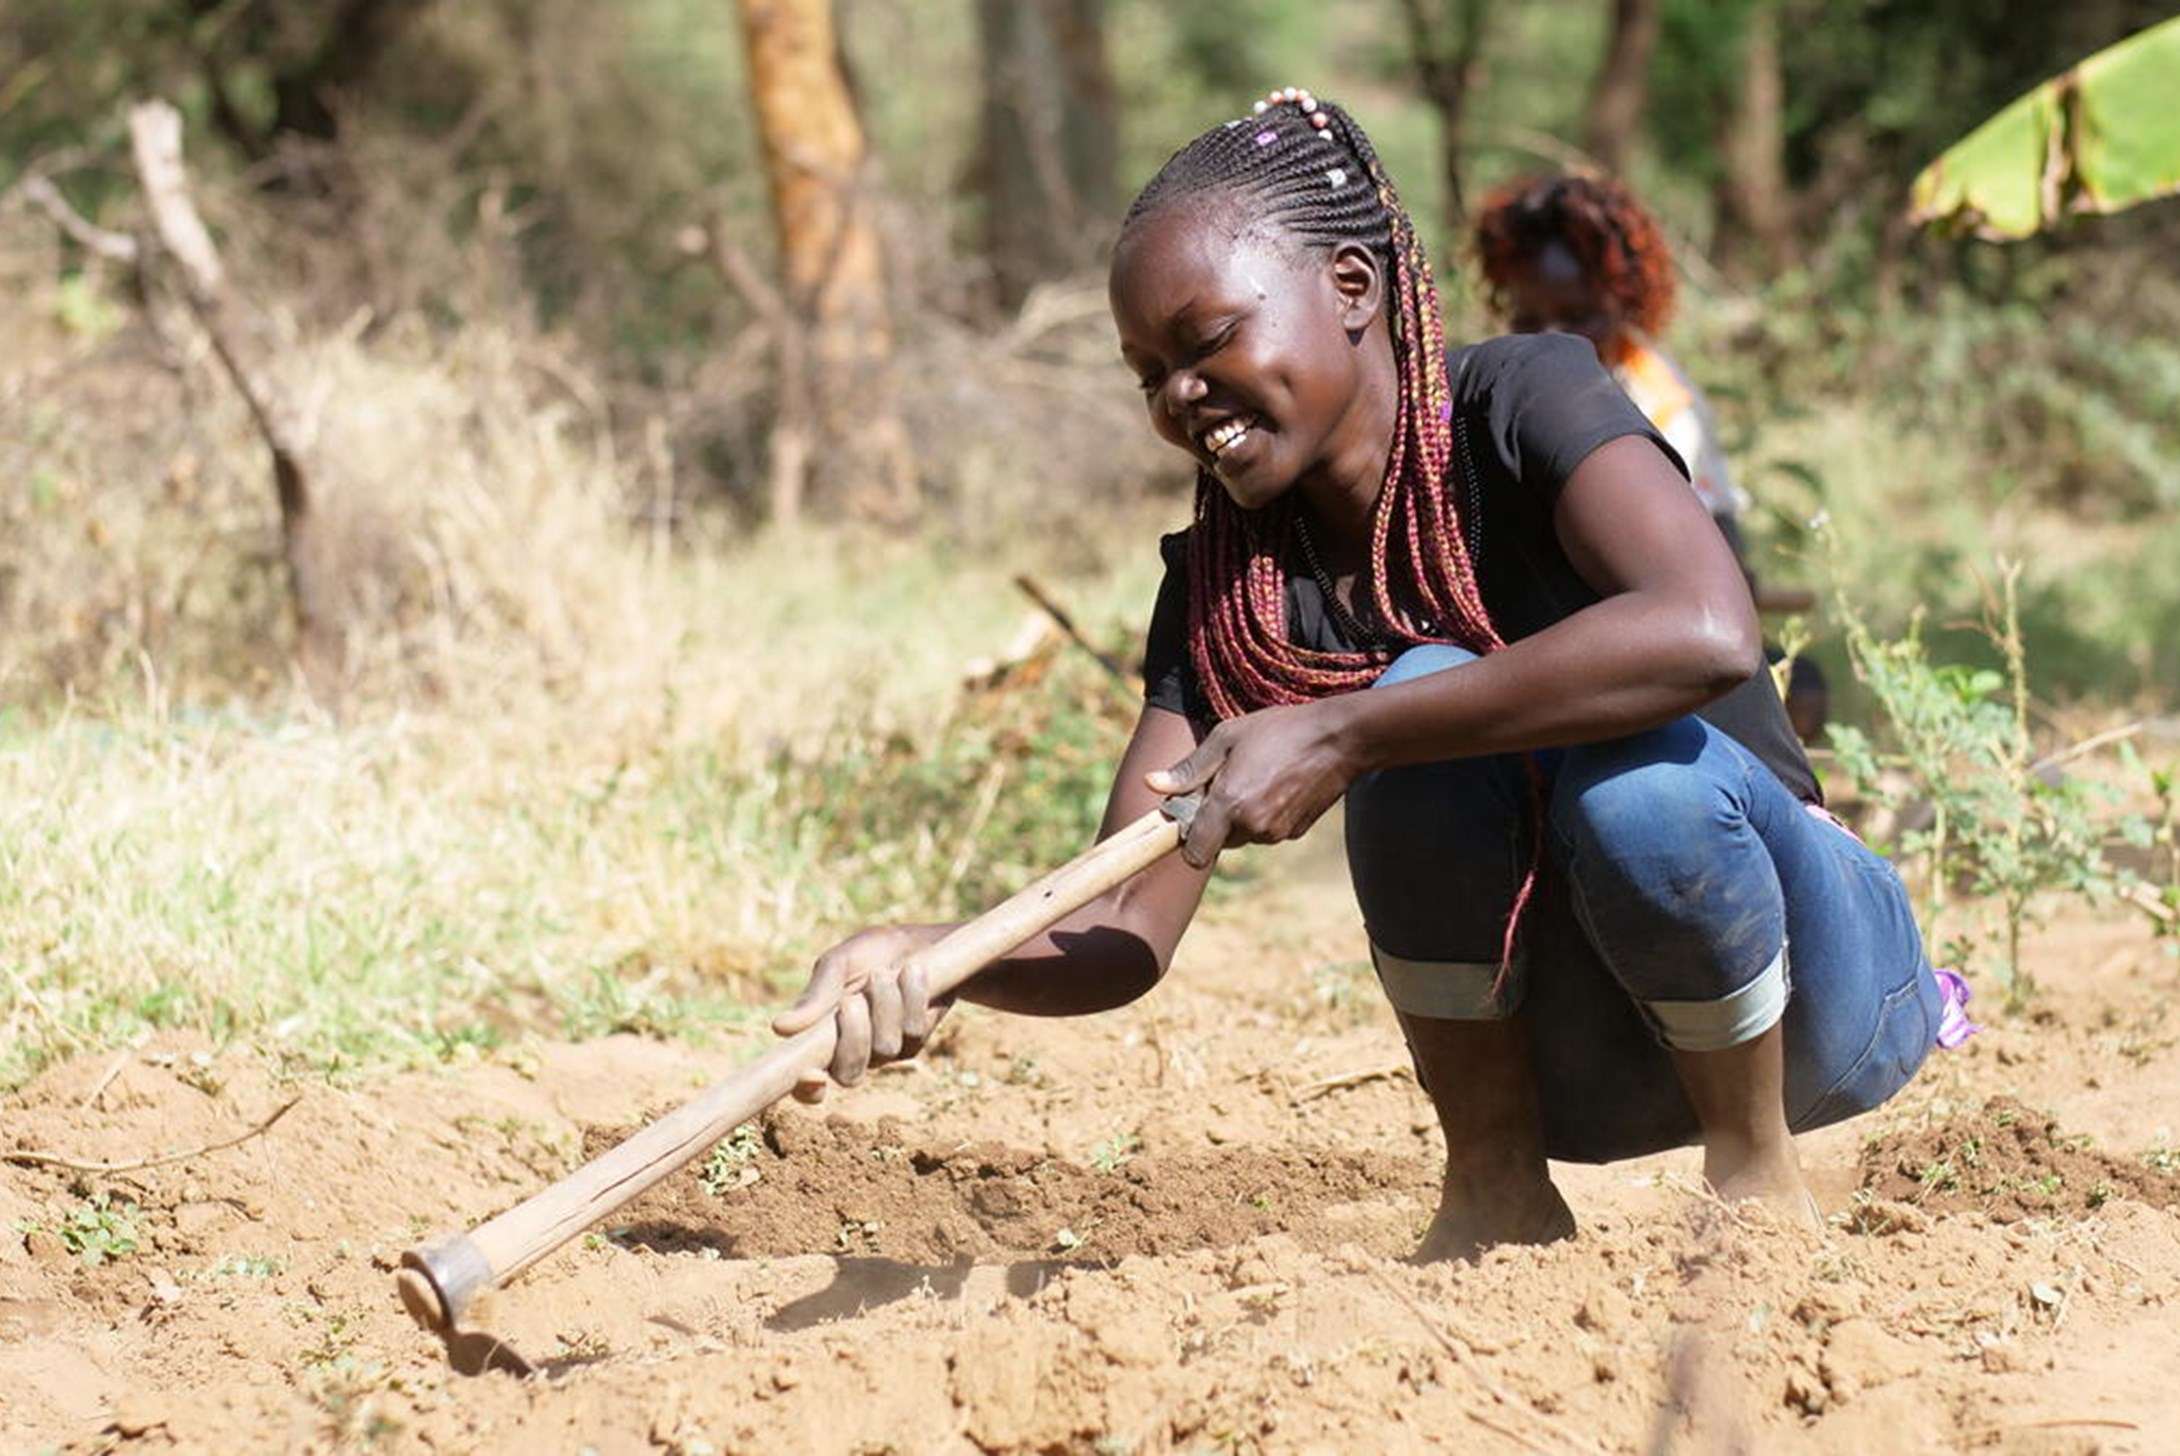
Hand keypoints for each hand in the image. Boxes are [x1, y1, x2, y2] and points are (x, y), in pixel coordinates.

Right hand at [773, 923, 951, 1102]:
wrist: (919, 941)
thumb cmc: (870, 954)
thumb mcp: (838, 965)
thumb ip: (816, 996)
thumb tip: (779, 1028)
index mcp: (819, 1039)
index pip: (806, 1085)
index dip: (806, 1089)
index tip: (810, 1075)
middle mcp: (850, 1053)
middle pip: (849, 1074)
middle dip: (854, 1037)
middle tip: (852, 1000)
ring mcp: (884, 1050)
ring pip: (885, 1048)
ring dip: (884, 1006)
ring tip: (881, 975)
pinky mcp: (914, 1041)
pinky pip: (912, 1031)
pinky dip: (911, 997)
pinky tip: (912, 971)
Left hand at [1144, 699, 1359, 867]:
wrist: (1339, 738)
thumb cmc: (1280, 730)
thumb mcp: (1227, 737)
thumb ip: (1189, 769)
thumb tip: (1151, 784)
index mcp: (1229, 804)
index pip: (1194, 851)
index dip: (1188, 837)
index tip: (1191, 812)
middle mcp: (1253, 826)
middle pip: (1219, 840)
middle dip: (1217, 818)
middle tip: (1229, 778)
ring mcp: (1277, 833)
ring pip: (1245, 834)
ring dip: (1243, 815)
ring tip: (1258, 775)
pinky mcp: (1296, 832)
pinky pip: (1268, 831)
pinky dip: (1266, 815)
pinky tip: (1279, 784)